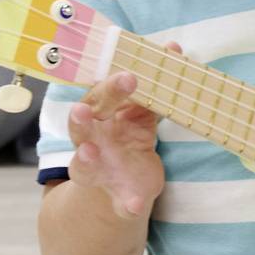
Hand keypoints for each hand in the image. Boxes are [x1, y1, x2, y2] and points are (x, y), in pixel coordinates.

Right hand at [66, 41, 182, 218]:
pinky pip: (117, 201)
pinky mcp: (115, 195)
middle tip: (82, 111)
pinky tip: (133, 205)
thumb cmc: (128, 136)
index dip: (109, 86)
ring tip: (89, 154)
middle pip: (80, 128)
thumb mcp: (139, 113)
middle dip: (81, 119)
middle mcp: (90, 142)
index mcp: (98, 117)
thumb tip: (174, 49)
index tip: (128, 74)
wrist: (124, 182)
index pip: (97, 97)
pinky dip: (125, 203)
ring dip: (85, 159)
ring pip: (83, 166)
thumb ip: (153, 88)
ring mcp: (98, 171)